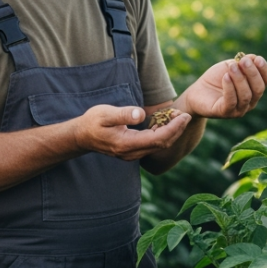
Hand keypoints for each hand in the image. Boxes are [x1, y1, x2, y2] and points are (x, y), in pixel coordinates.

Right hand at [71, 104, 191, 160]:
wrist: (82, 136)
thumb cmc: (92, 122)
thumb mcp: (104, 114)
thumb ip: (122, 114)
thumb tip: (140, 113)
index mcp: (127, 144)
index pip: (158, 139)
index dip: (174, 128)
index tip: (183, 115)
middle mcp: (132, 153)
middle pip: (162, 144)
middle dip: (177, 130)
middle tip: (185, 115)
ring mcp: (133, 154)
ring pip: (159, 146)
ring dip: (171, 133)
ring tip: (178, 116)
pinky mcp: (133, 151)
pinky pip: (153, 145)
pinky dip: (163, 134)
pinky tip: (165, 123)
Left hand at [180, 54, 266, 118]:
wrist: (198, 92)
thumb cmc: (216, 79)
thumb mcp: (230, 67)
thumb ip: (242, 63)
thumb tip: (254, 58)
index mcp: (254, 89)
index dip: (264, 70)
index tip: (257, 58)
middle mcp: (250, 101)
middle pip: (258, 89)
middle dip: (252, 73)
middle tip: (243, 61)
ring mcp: (239, 110)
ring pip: (246, 95)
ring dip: (240, 79)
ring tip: (232, 67)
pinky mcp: (225, 113)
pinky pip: (231, 101)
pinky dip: (230, 88)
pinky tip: (225, 77)